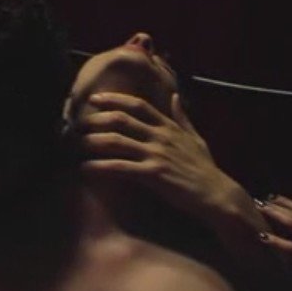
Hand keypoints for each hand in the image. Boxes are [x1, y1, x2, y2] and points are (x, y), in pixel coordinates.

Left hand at [78, 92, 241, 217]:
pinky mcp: (153, 174)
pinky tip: (84, 168)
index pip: (138, 105)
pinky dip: (99, 167)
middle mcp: (161, 137)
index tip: (95, 98)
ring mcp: (156, 155)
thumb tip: (175, 96)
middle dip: (96, 119)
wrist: (216, 194)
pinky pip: (120, 167)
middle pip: (122, 119)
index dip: (114, 99)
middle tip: (77, 122)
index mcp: (169, 127)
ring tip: (75, 143)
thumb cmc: (205, 169)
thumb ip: (182, 117)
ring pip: (117, 141)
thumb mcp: (196, 138)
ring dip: (92, 141)